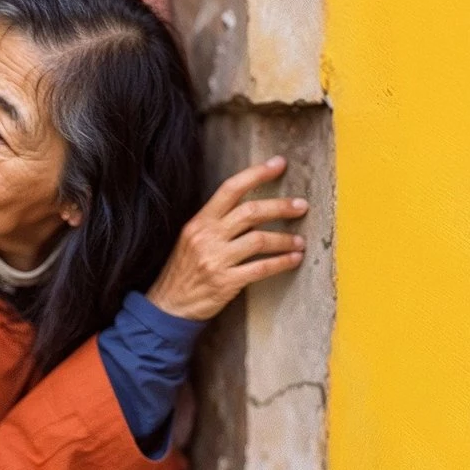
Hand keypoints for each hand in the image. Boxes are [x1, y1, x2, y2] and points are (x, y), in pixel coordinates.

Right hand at [148, 158, 309, 321]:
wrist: (168, 306)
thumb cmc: (184, 270)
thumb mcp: (192, 238)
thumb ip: (217, 222)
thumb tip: (251, 207)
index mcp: (200, 221)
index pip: (231, 188)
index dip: (257, 174)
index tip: (279, 164)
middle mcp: (208, 236)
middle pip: (251, 212)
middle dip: (281, 207)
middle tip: (301, 206)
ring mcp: (217, 259)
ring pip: (260, 239)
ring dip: (285, 239)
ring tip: (300, 241)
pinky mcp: (226, 282)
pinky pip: (261, 268)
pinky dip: (282, 262)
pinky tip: (294, 259)